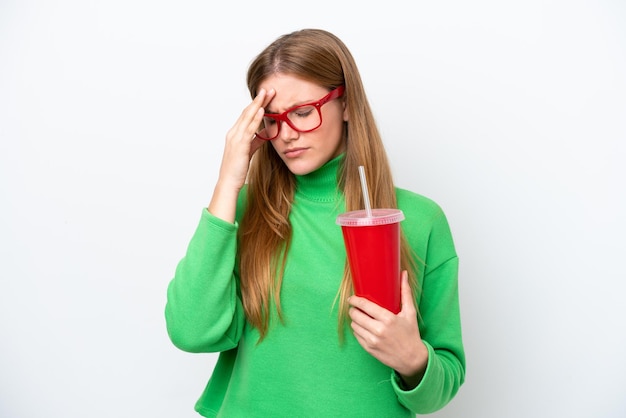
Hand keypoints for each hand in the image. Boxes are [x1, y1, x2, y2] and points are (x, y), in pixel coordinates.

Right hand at [218, 88, 275, 190]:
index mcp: (235, 134)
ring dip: (258, 104)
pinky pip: (249, 129)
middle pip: (247, 112)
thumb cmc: (237, 169)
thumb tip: (266, 132)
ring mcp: (236, 138)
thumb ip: (257, 140)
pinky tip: (262, 110)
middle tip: (268, 89)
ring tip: (266, 94)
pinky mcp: (240, 146)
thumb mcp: (249, 151)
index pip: (246, 115)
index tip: (266, 95)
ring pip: (248, 117)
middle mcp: (233, 133)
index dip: (256, 104)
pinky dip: (255, 118)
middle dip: (258, 100)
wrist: (228, 182)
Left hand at [348, 271, 427, 388]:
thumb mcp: (410, 312)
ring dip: (354, 320)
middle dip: (353, 310)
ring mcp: (373, 341)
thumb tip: (404, 274)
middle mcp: (379, 330)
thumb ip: (405, 292)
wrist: (412, 358)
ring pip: (354, 325)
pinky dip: (357, 330)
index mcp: (388, 319)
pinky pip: (356, 336)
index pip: (365, 306)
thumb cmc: (411, 333)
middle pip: (356, 315)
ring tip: (359, 317)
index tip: (352, 298)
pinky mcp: (369, 349)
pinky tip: (362, 327)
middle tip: (355, 307)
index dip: (355, 300)